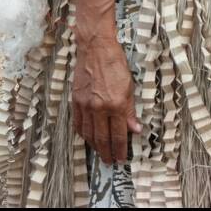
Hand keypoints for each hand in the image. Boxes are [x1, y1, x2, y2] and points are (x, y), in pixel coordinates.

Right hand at [71, 34, 141, 163]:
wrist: (96, 49)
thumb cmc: (116, 64)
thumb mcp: (129, 86)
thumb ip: (130, 110)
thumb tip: (135, 129)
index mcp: (116, 104)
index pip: (118, 134)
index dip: (121, 148)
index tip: (122, 158)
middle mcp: (99, 108)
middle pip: (102, 138)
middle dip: (107, 152)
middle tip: (110, 161)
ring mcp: (85, 105)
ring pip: (89, 133)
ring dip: (95, 146)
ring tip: (100, 153)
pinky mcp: (76, 101)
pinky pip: (78, 123)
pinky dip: (83, 133)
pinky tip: (87, 138)